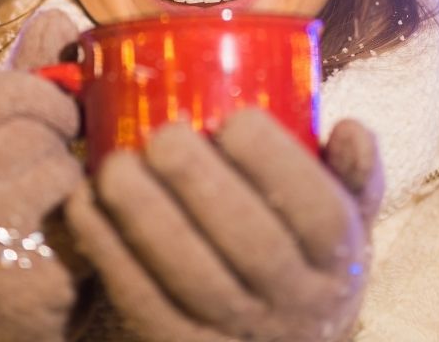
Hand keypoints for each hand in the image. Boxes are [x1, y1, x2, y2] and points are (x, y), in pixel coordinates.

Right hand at [0, 10, 91, 341]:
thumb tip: (56, 16)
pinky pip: (81, 224)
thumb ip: (28, 75)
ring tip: (51, 208)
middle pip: (33, 130)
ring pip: (60, 175)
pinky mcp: (15, 280)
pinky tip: (65, 240)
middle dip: (58, 145)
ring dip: (75, 187)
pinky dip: (87, 227)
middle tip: (47, 171)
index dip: (37, 97)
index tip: (54, 117)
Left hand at [66, 109, 383, 341]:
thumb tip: (350, 126)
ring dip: (147, 217)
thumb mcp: (349, 217)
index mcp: (342, 260)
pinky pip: (142, 303)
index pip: (321, 215)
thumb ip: (353, 171)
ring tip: (115, 165)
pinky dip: (109, 251)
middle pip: (254, 246)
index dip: (279, 166)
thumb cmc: (308, 254)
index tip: (235, 118)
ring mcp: (240, 334)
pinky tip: (86, 203)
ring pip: (193, 279)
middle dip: (204, 185)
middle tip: (164, 136)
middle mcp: (298, 304)